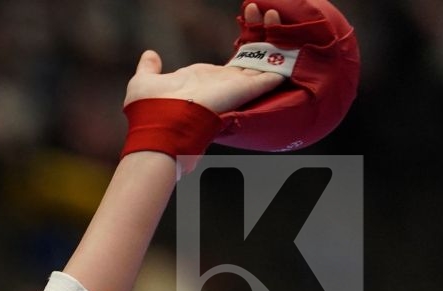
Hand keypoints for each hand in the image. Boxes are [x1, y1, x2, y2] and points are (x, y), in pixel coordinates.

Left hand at [126, 4, 288, 114]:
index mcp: (205, 80)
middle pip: (251, 57)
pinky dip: (284, 59)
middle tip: (267, 14)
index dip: (244, 40)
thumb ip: (150, 68)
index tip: (250, 19)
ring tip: (278, 17)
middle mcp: (224, 83)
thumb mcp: (145, 81)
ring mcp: (236, 86)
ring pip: (263, 60)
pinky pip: (272, 74)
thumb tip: (150, 55)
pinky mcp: (246, 89)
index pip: (232, 62)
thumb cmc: (150, 109)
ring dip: (273, 37)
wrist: (159, 125)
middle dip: (261, 34)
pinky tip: (296, 44)